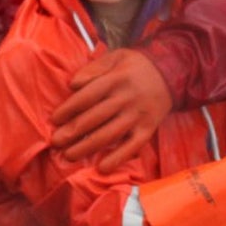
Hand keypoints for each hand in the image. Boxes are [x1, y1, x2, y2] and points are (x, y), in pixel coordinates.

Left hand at [50, 49, 173, 169]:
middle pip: (95, 117)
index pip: (88, 96)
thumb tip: (72, 84)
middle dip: (73, 131)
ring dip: (88, 147)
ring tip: (69, 156)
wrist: (171, 73)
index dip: (69, 108)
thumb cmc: (136, 66)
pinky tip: (102, 168)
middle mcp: (126, 98)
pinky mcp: (148, 129)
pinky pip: (132, 146)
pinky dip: (118, 158)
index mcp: (116, 79)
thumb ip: (94, 68)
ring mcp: (138, 115)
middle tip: (55, 142)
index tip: (54, 120)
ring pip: (110, 134)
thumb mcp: (116, 56)